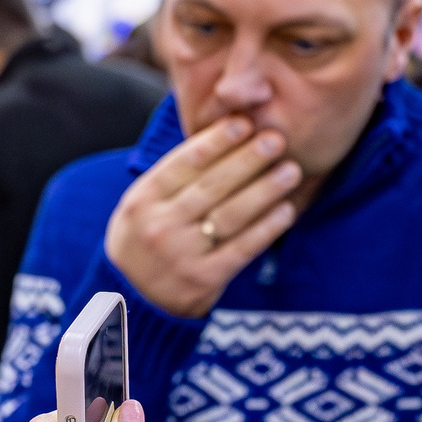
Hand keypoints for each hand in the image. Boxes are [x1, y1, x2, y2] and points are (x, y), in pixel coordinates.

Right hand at [103, 115, 299, 317]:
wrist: (131, 298)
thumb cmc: (147, 237)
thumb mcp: (144, 202)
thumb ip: (176, 174)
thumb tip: (225, 132)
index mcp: (142, 199)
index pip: (183, 163)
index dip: (216, 141)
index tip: (244, 123)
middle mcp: (159, 225)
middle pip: (211, 186)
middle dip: (247, 159)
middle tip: (276, 139)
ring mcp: (181, 254)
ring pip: (230, 215)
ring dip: (264, 190)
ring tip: (290, 170)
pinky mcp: (204, 280)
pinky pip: (242, 249)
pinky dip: (266, 228)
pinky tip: (286, 210)